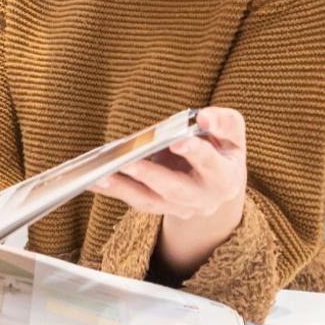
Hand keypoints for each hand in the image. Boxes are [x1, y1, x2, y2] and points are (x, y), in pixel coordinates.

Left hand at [91, 107, 247, 279]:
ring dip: (124, 188)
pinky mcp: (160, 207)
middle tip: (129, 161)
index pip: (210, 163)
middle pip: (176, 189)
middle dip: (152, 175)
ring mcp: (180, 208)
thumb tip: (204, 117)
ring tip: (100, 173)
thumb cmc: (222, 149)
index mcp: (224, 177)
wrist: (218, 184)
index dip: (195, 152)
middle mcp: (203, 198)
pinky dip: (113, 190)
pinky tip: (92, 180)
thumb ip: (224, 122)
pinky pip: (135, 201)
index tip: (178, 141)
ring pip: (150, 200)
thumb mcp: (232, 134)